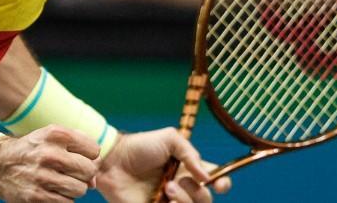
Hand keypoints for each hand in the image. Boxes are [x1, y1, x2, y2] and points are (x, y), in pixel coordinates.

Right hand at [0, 126, 99, 201]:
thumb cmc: (33, 150)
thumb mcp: (53, 138)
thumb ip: (79, 151)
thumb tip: (94, 182)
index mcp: (56, 134)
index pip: (94, 150)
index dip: (89, 156)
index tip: (77, 157)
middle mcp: (49, 153)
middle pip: (89, 170)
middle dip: (84, 174)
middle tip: (71, 173)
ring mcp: (42, 176)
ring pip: (80, 190)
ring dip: (74, 189)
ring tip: (60, 182)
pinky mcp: (36, 196)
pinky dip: (64, 200)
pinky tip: (52, 191)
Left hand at [95, 128, 231, 202]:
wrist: (113, 160)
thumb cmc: (140, 146)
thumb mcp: (170, 139)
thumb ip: (191, 154)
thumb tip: (207, 177)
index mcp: (189, 170)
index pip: (215, 181)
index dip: (223, 184)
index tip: (219, 184)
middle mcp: (182, 188)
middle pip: (205, 200)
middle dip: (196, 193)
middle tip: (175, 183)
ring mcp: (168, 202)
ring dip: (184, 201)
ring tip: (166, 189)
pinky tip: (164, 201)